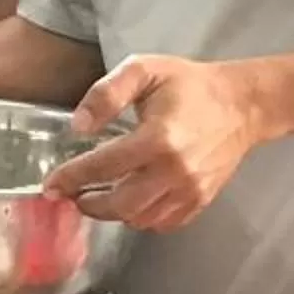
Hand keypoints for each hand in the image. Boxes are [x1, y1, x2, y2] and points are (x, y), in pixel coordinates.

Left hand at [40, 54, 264, 231]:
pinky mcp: (201, 201)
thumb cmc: (189, 85)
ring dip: (112, 213)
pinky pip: (163, 223)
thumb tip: (78, 126)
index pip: (104, 167)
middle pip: (120, 205)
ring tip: (96, 197)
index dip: (72, 178)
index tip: (51, 185)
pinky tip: (130, 201)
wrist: (242, 105)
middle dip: (88, 204)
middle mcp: (175, 171)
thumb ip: (106, 93)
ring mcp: (190, 190)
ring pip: (140, 219)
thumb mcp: (144, 69)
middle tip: (71, 194)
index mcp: (158, 138)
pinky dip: (140, 218)